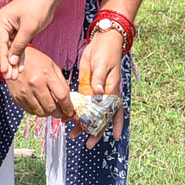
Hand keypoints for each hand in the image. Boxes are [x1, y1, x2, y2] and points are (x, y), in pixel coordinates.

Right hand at [0, 0, 56, 77]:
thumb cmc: (38, 6)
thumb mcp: (29, 26)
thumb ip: (20, 44)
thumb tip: (12, 61)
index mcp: (1, 21)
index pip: (0, 43)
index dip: (3, 58)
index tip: (4, 72)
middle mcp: (3, 25)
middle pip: (4, 48)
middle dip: (7, 63)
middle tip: (10, 78)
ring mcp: (11, 29)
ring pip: (11, 49)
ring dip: (14, 62)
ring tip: (15, 76)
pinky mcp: (19, 32)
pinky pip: (18, 46)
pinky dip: (20, 56)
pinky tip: (21, 68)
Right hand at [4, 45, 75, 120]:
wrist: (13, 58)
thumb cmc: (36, 60)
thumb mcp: (52, 66)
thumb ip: (61, 82)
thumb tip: (68, 99)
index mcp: (47, 74)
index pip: (62, 95)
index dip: (68, 106)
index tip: (70, 111)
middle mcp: (35, 84)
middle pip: (51, 107)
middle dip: (59, 113)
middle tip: (61, 113)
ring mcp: (25, 92)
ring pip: (41, 112)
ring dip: (48, 113)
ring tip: (51, 109)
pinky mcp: (17, 97)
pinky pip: (30, 111)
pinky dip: (37, 111)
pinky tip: (40, 106)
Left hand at [73, 29, 124, 147]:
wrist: (102, 40)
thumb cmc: (107, 52)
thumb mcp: (103, 65)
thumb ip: (99, 79)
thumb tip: (97, 93)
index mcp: (112, 90)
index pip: (116, 111)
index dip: (116, 124)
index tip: (115, 137)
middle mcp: (104, 95)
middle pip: (101, 117)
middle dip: (95, 131)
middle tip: (87, 144)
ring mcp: (95, 92)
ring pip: (89, 113)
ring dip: (82, 124)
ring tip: (72, 134)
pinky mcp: (86, 87)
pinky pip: (81, 103)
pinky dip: (76, 112)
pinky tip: (68, 119)